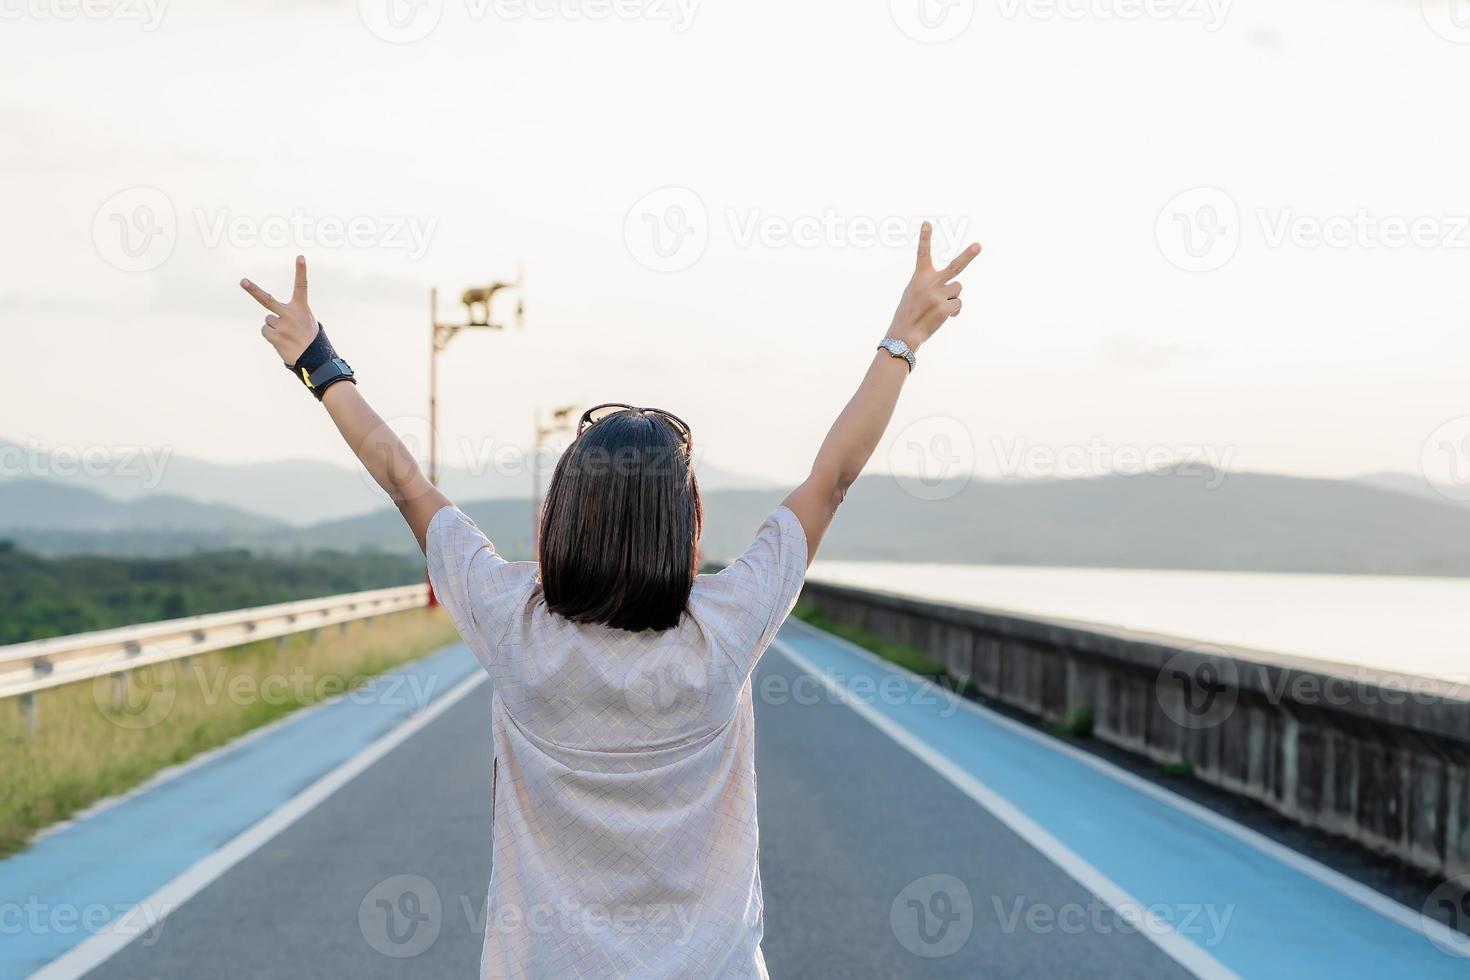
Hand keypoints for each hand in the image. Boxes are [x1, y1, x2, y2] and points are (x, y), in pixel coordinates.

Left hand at [241, 255, 317, 364]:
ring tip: (287, 335)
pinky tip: (283, 341)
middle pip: (267, 299)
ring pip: (268, 320)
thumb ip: (290, 314)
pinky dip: (271, 336)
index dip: (301, 271)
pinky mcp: (275, 337)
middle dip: (253, 290)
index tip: (300, 257)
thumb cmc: (309, 337)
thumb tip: (268, 320)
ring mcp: (282, 326)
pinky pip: (265, 331)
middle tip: (242, 281)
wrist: (314, 359)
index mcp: (301, 308)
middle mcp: (291, 314)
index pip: (301, 286)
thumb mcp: (307, 321)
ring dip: (274, 327)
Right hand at [886, 222, 980, 351]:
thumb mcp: (914, 292)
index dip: (925, 238)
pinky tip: (941, 316)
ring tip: (937, 307)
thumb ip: (932, 284)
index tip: (927, 223)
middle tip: (979, 246)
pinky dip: (953, 311)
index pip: (922, 253)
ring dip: (952, 298)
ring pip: (958, 289)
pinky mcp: (945, 307)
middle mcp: (929, 283)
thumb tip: (956, 289)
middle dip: (969, 256)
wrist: (904, 333)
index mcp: (919, 276)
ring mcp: (938, 294)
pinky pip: (958, 305)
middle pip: (955, 266)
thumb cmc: (909, 312)